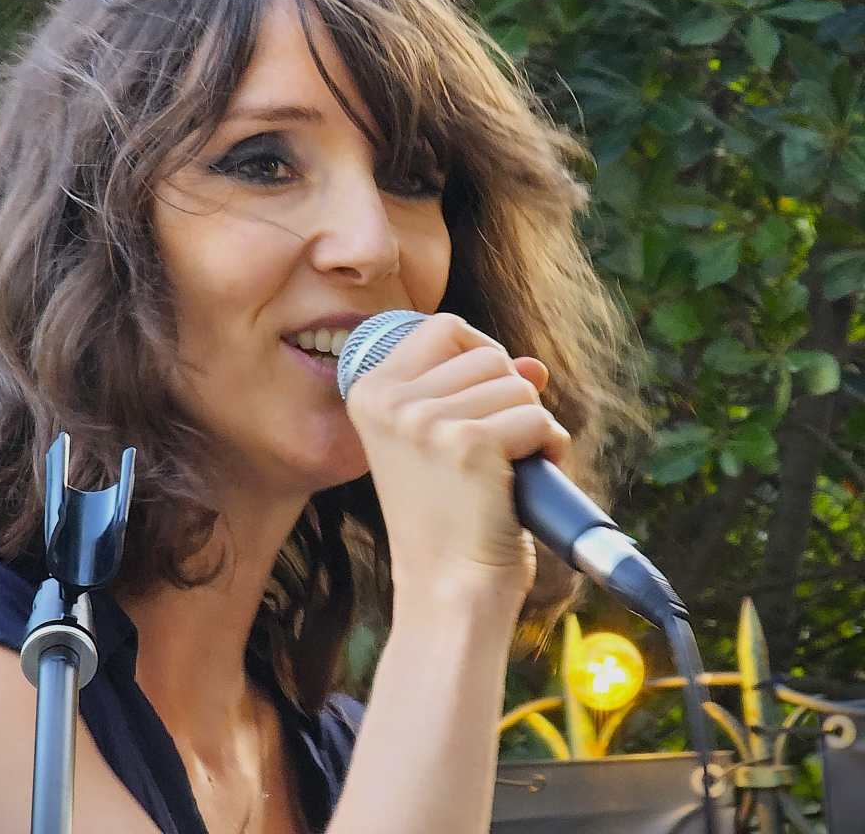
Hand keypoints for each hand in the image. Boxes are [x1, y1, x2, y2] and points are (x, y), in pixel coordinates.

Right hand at [345, 313, 570, 603]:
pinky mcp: (468, 443)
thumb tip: (534, 366)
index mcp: (369, 391)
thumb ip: (478, 393)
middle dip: (509, 397)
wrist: (446, 590)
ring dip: (531, 424)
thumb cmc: (446, 519)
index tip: (486, 399)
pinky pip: (538, 418)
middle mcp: (389, 400)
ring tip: (509, 467)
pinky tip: (527, 479)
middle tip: (497, 448)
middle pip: (487, 354)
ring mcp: (425, 420)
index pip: (443, 328)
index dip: (480, 354)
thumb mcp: (441, 442)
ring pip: (518, 384)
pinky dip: (549, 447)